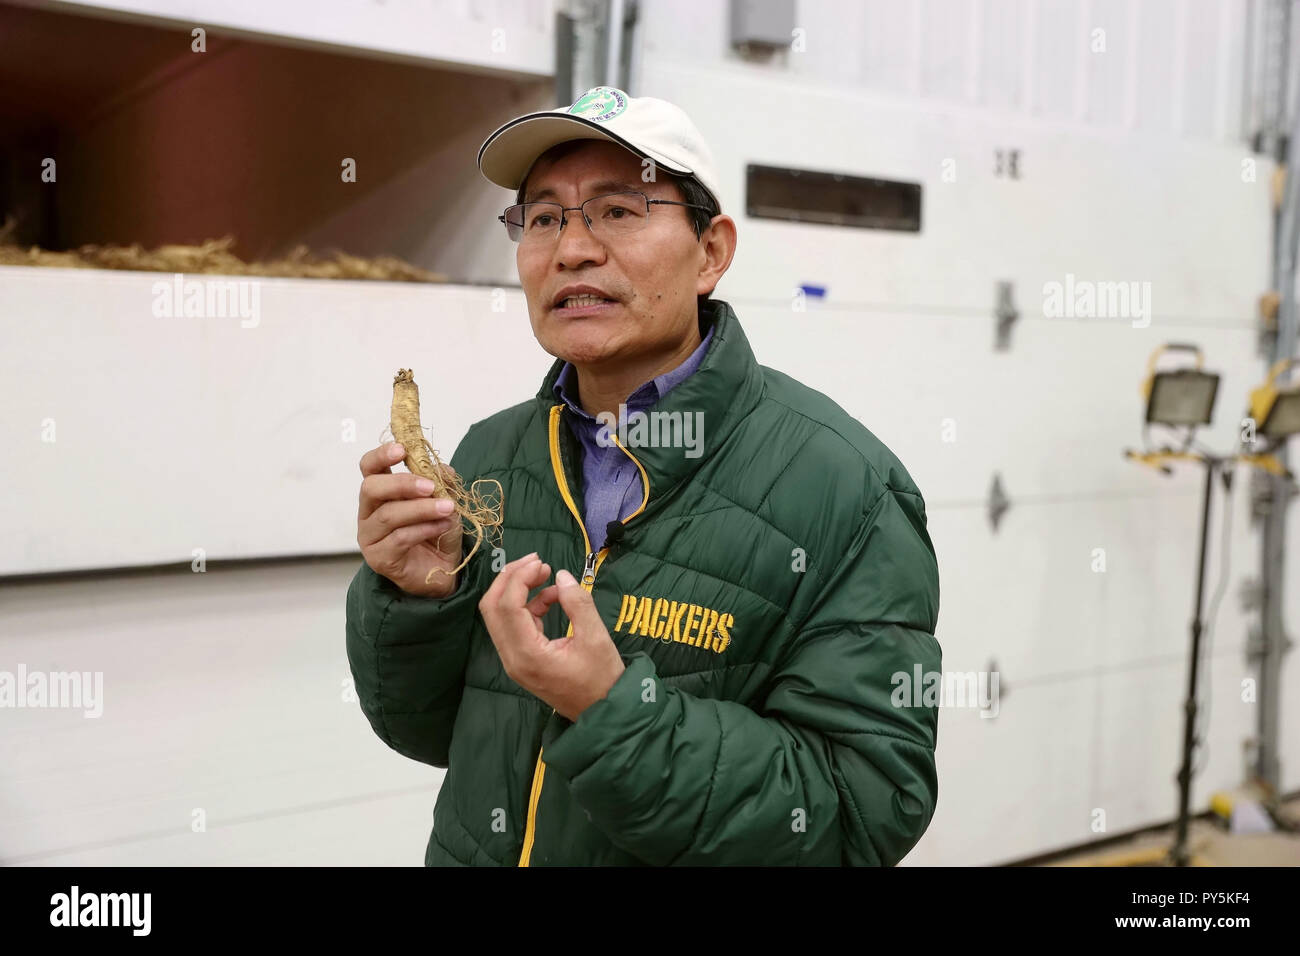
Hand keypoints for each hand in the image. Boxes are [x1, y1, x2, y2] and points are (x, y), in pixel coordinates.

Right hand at [357, 441, 463, 597]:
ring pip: (388, 515)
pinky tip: (442, 526)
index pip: (369, 468)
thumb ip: (441, 482)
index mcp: (380, 493)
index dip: (381, 455)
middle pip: (371, 488)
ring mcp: (370, 537)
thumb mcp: (445, 501)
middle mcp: (368, 513)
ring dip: (421, 509)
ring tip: (447, 508)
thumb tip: (441, 467)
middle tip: (430, 486)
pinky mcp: (379, 559)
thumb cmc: (438, 532)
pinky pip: (400, 538)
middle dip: (402, 484)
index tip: (401, 449)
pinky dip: (424, 529)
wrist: (444, 569)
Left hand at [478, 553, 625, 721]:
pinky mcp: (522, 659)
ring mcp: (514, 660)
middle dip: (510, 578)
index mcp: (527, 655)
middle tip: (536, 561)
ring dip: (518, 590)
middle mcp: (512, 658)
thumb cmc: (602, 679)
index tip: (542, 562)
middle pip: (492, 608)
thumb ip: (578, 603)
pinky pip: (514, 624)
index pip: (507, 607)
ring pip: (500, 615)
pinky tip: (553, 596)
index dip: (519, 578)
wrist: (603, 713)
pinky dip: (529, 605)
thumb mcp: (596, 638)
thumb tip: (562, 575)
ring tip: (547, 573)